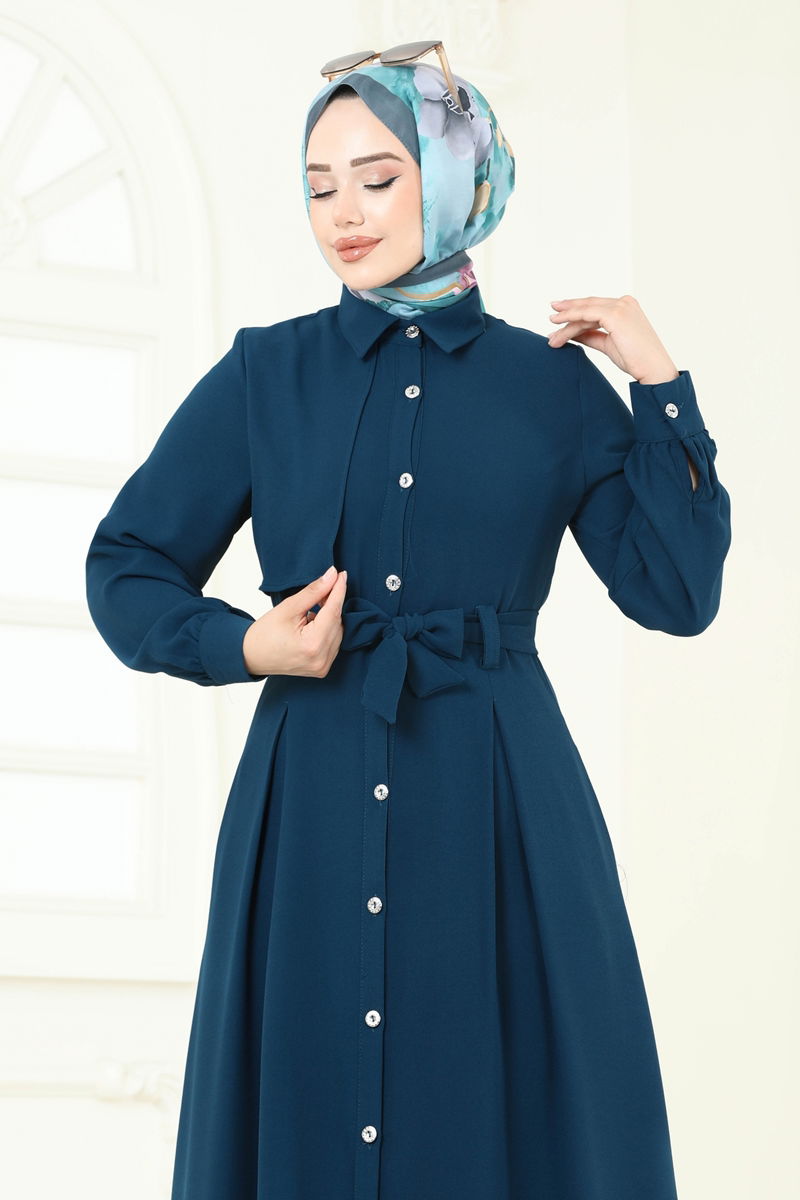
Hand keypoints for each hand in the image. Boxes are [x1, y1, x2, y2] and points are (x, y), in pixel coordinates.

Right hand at [242, 564, 347, 676]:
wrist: (251, 657)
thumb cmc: (264, 633)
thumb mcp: (288, 608)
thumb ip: (313, 591)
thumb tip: (332, 575)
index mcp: (312, 644)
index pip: (333, 611)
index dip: (339, 590)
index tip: (341, 574)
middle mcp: (321, 659)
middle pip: (337, 622)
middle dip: (332, 603)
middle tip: (322, 590)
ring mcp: (323, 666)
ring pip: (338, 632)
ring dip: (330, 618)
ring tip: (311, 611)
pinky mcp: (322, 669)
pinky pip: (333, 643)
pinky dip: (327, 630)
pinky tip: (313, 625)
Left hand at [547, 294, 679, 384]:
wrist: (653, 369)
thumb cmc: (636, 359)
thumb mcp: (608, 343)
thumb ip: (591, 335)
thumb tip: (573, 334)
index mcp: (626, 307)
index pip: (595, 307)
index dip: (576, 311)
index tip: (559, 317)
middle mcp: (624, 302)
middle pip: (588, 306)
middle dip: (567, 310)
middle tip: (551, 316)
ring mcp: (620, 306)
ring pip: (585, 311)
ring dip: (565, 322)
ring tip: (552, 335)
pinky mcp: (615, 315)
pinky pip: (586, 315)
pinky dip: (570, 321)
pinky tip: (558, 327)